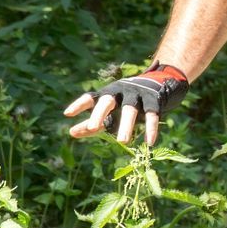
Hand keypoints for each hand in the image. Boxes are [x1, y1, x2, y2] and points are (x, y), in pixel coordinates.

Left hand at [64, 63, 190, 145]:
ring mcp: (137, 95)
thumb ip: (92, 124)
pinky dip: (150, 129)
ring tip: (122, 142)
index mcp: (107, 94)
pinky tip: (149, 142)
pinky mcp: (153, 101)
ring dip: (126, 125)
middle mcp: (120, 92)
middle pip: (107, 101)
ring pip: (130, 110)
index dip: (79, 105)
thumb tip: (71, 133)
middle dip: (99, 114)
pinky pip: (152, 116)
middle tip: (92, 128)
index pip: (90, 98)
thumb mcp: (110, 112)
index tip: (67, 114)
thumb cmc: (126, 102)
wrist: (159, 84)